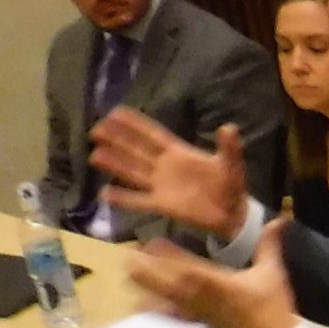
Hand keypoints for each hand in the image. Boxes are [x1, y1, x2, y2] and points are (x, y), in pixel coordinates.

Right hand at [89, 112, 248, 241]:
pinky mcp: (162, 205)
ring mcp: (161, 186)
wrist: (234, 215)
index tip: (114, 112)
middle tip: (95, 129)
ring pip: (133, 172)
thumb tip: (229, 127)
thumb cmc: (231, 186)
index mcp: (179, 153)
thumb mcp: (230, 165)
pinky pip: (139, 201)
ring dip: (115, 164)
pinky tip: (104, 194)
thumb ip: (229, 148)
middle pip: (136, 150)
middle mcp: (165, 167)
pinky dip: (123, 198)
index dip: (135, 124)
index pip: (153, 135)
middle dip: (117, 140)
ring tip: (94, 156)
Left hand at [126, 223, 299, 327]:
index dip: (156, 250)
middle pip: (154, 278)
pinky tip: (142, 304)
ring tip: (132, 272)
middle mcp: (193, 294)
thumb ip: (268, 244)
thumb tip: (278, 219)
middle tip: (132, 252)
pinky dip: (155, 308)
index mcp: (208, 278)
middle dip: (140, 265)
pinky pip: (169, 315)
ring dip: (143, 284)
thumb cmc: (272, 306)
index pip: (173, 261)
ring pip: (156, 296)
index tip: (146, 240)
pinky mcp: (197, 323)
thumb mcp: (271, 272)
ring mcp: (192, 310)